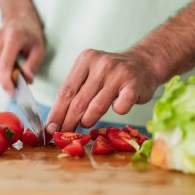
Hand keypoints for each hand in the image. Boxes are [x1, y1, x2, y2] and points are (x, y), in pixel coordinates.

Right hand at [0, 15, 44, 96]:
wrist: (20, 19)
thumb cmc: (31, 35)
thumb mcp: (39, 49)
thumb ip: (33, 65)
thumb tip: (27, 80)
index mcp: (13, 37)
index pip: (5, 64)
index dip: (7, 81)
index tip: (11, 93)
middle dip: (7, 81)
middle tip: (20, 84)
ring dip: (4, 75)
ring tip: (17, 68)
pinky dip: (0, 70)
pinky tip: (9, 62)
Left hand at [45, 49, 161, 133]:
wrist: (145, 63)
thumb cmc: (112, 74)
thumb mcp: (91, 74)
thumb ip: (76, 91)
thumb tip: (56, 121)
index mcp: (86, 59)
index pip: (66, 91)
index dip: (56, 113)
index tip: (49, 129)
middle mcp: (101, 64)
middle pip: (78, 101)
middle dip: (68, 122)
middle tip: (63, 135)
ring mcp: (119, 74)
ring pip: (96, 107)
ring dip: (88, 120)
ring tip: (86, 124)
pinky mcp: (134, 85)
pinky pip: (120, 108)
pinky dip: (116, 112)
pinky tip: (116, 108)